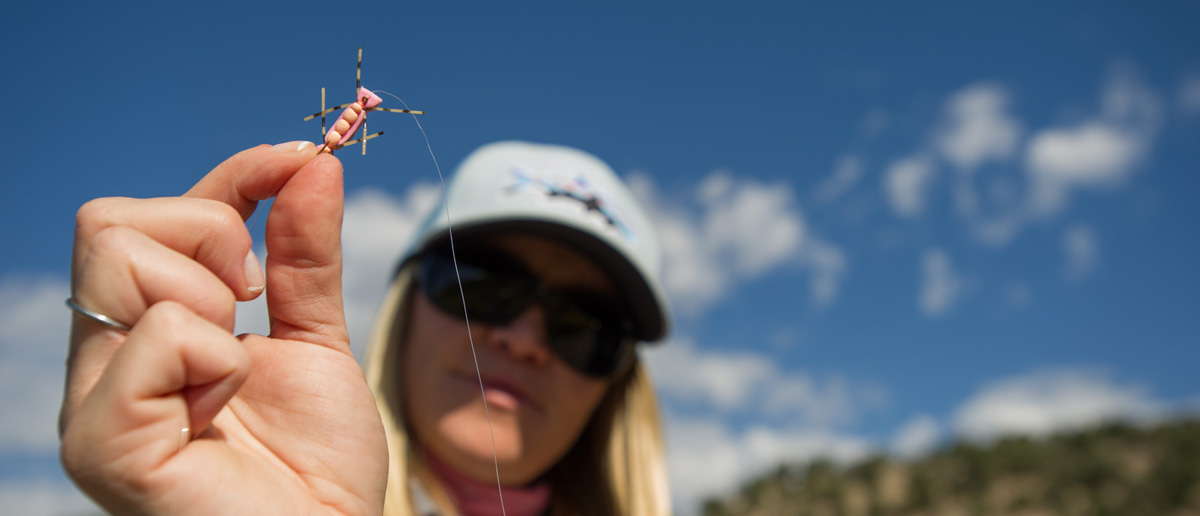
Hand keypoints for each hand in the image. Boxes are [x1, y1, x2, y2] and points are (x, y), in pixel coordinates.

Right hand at [59, 143, 387, 515]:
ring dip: (211, 301)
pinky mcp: (103, 443)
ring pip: (117, 256)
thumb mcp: (317, 339)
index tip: (301, 162)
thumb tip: (313, 163)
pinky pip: (156, 335)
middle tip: (253, 307)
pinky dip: (215, 358)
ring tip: (237, 372)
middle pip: (109, 220)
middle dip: (211, 238)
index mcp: (145, 333)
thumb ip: (305, 256)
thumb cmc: (316, 464)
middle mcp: (104, 360)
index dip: (234, 178)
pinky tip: (223, 411)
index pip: (153, 214)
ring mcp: (94, 400)